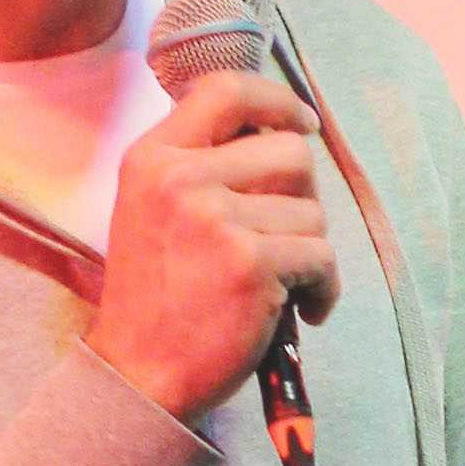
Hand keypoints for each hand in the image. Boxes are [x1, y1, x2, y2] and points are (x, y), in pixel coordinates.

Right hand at [94, 70, 341, 421]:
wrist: (140, 374)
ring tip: (285, 286)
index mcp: (153, 157)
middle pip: (290, 152)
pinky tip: (303, 312)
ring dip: (311, 254)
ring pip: (311, 212)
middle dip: (304, 198)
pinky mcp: (251, 264)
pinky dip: (324, 289)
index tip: (302, 124)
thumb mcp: (152, 211)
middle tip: (288, 237)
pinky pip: (322, 257)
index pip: (226, 90)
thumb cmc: (157, 300)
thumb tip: (278, 132)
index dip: (278, 101)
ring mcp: (216, 220)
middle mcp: (180, 178)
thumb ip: (198, 168)